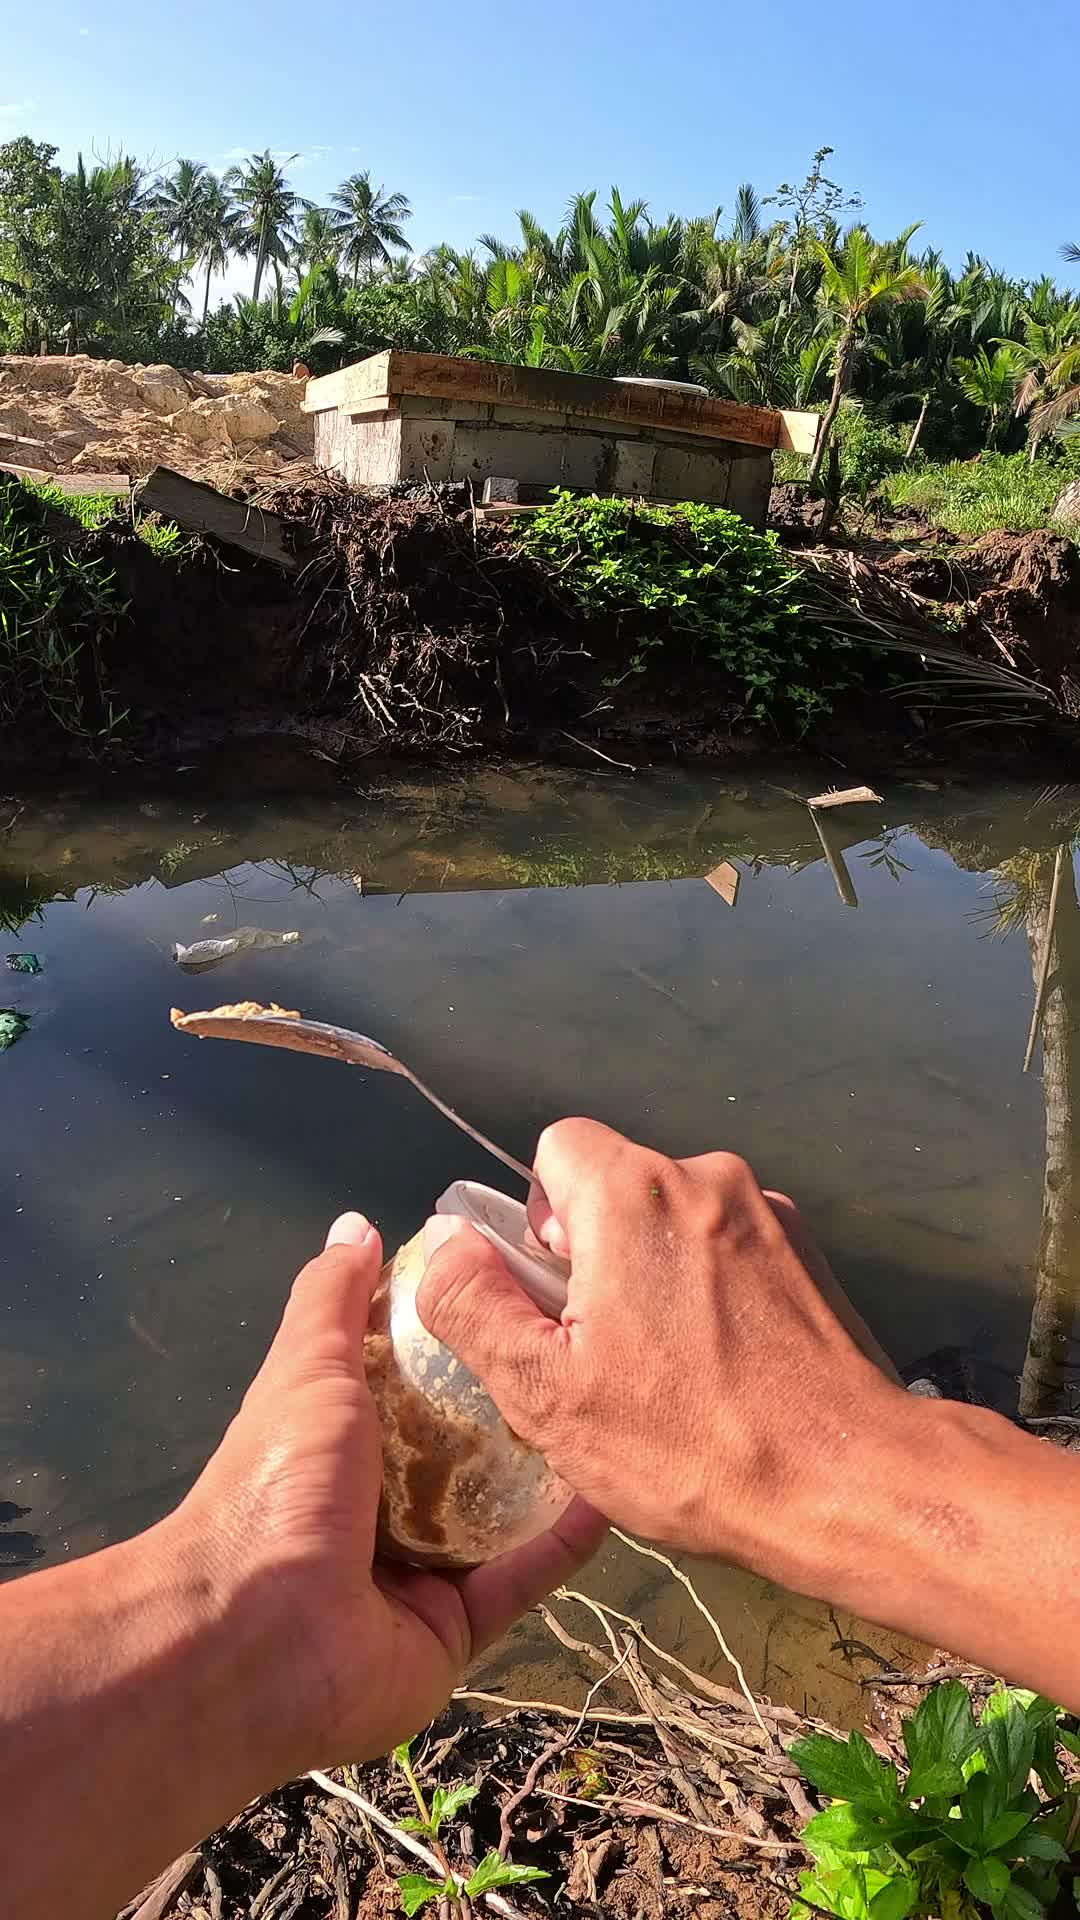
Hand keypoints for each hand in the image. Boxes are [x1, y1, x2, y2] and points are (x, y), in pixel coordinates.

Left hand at [169, 1212, 605, 1776]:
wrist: (255, 1639)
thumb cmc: (279, 1484)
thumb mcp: (307, 1371)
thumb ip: (332, 1300)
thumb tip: (357, 1224)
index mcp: (341, 1442)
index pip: (413, 1379)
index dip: (463, 1338)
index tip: (524, 1291)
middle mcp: (380, 1504)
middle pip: (465, 1448)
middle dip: (521, 1406)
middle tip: (587, 1352)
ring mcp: (419, 1570)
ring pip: (502, 1513)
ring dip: (554, 1472)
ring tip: (615, 1415)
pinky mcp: (456, 1628)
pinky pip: (521, 1578)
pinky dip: (564, 1541)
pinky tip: (612, 1491)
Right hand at [418, 1119, 907, 1598]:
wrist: (851, 1480)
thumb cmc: (686, 1442)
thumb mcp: (545, 1392)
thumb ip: (475, 1305)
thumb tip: (448, 1244)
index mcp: (634, 1190)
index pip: (557, 1147)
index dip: (538, 1218)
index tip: (555, 1297)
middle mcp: (706, 1176)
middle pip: (617, 1185)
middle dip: (595, 1254)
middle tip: (604, 1353)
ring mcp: (769, 1213)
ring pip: (675, 1222)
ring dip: (656, 1276)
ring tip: (671, 1375)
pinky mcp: (812, 1255)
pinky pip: (730, 1251)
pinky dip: (713, 1292)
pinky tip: (726, 1373)